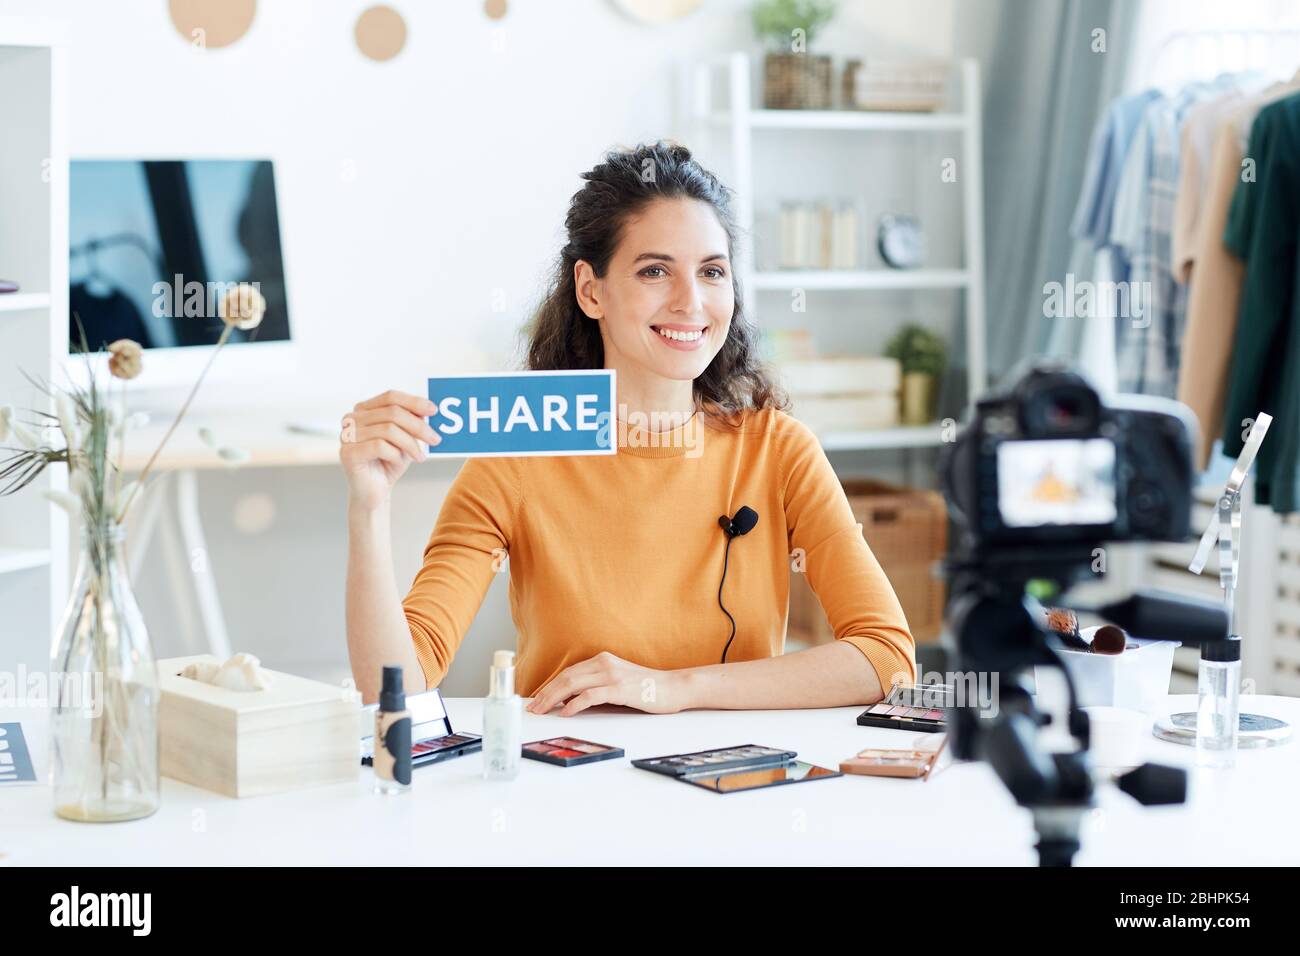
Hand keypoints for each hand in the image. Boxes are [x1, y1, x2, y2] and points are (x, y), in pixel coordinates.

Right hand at [339, 390, 439, 509]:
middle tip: (435, 439)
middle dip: (418, 426)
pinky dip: (395, 455)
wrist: (374, 492)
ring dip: (410, 444)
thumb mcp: (405, 438)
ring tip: (420, 457)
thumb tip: (429, 410)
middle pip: (392, 412)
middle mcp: (352, 419)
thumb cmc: (389, 463)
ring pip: (388, 429)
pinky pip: (380, 446)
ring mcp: (347, 435)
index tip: (434, 411)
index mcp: (364, 409)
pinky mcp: (348, 453)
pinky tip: (398, 463)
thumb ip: (412, 422)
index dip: (414, 402)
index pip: (391, 397)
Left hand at [525, 652, 690, 715]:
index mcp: (603, 660)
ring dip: (553, 699)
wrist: (674, 687)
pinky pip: (590, 696)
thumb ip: (597, 685)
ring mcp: (612, 675)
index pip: (569, 672)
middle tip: (533, 708)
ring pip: (573, 684)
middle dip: (546, 693)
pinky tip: (565, 712)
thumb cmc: (647, 688)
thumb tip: (571, 700)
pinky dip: (574, 704)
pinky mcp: (620, 689)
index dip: (550, 686)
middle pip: (566, 677)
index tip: (537, 699)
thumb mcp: (618, 681)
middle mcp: (604, 663)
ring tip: (542, 711)